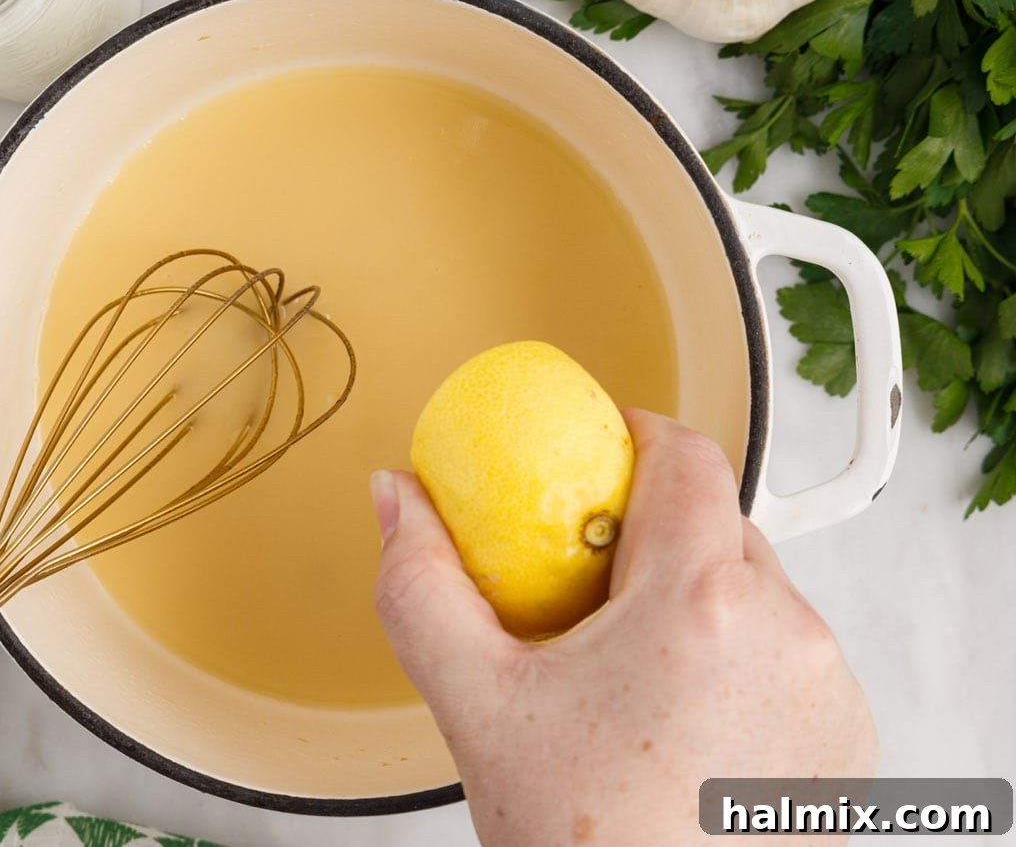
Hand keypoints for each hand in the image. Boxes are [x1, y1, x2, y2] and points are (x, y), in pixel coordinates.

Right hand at [370, 409, 877, 844]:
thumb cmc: (588, 843)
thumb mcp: (476, 703)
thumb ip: (422, 585)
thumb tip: (398, 501)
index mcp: (702, 603)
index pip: (687, 456)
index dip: (633, 438)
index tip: (593, 457)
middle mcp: (789, 633)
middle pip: (717, 526)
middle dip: (649, 537)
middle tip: (584, 587)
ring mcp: (829, 690)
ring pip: (754, 592)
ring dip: (693, 602)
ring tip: (625, 672)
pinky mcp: (844, 739)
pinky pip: (787, 655)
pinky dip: (734, 661)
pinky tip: (676, 720)